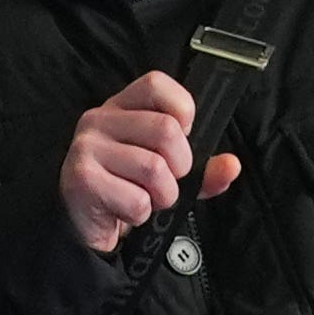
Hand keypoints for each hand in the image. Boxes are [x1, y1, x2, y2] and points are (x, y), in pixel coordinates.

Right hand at [57, 72, 247, 254]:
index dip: (181, 110)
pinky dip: (140, 214)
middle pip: (165, 130)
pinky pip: (136, 199)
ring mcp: (87, 147)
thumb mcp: (168, 174)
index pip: (156, 84)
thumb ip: (202, 169)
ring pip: (154, 167)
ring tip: (145, 199)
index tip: (182, 137)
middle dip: (179, 167)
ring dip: (162, 196)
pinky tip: (124, 211)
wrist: (86, 230)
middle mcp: (99, 120)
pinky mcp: (82, 179)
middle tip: (165, 182)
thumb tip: (231, 166)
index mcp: (120, 108)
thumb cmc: (125, 192)